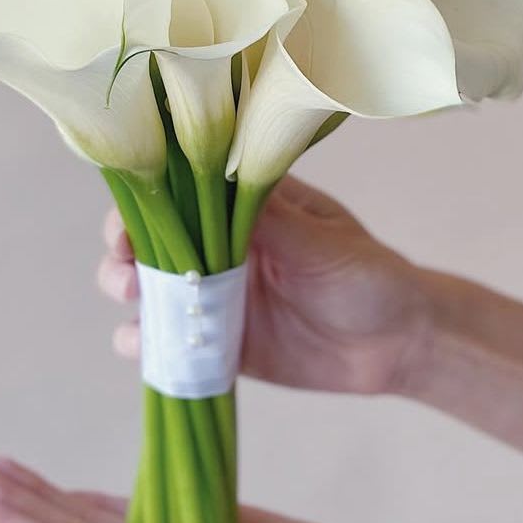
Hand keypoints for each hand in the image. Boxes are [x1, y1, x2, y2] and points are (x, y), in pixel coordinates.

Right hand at [97, 176, 433, 393]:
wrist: (398, 346)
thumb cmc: (369, 276)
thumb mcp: (323, 241)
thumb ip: (270, 218)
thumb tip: (216, 177)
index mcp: (245, 206)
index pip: (181, 190)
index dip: (146, 201)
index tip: (129, 223)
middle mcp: (222, 246)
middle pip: (152, 239)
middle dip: (124, 251)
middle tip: (125, 271)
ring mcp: (217, 296)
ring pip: (152, 289)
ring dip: (128, 293)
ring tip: (133, 302)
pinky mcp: (220, 343)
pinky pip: (172, 341)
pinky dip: (147, 344)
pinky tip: (143, 346)